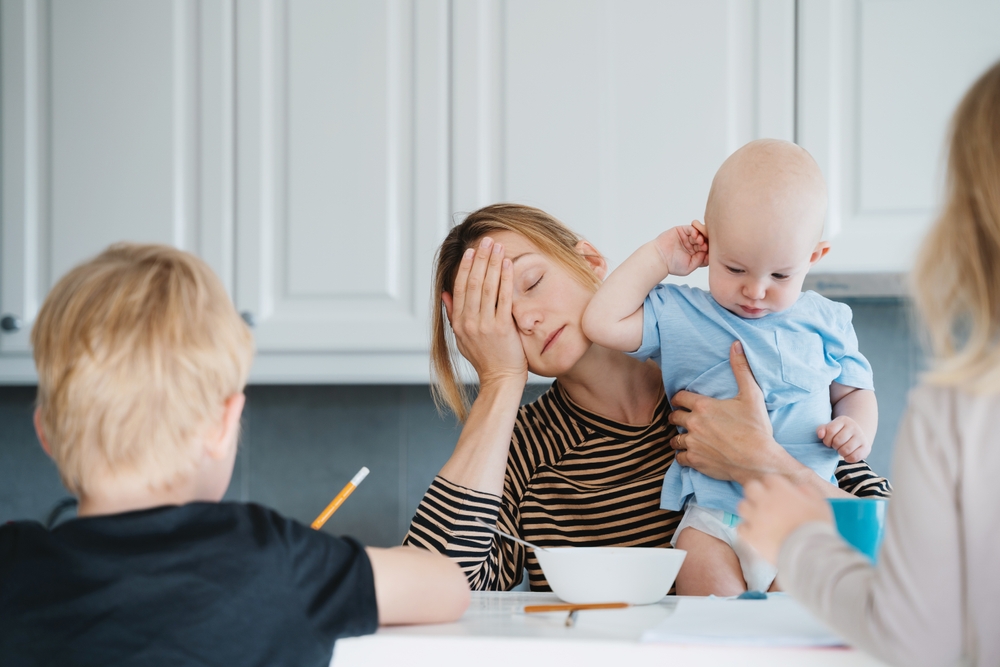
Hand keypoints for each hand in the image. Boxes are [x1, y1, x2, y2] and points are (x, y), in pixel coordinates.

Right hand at [442, 237, 527, 386]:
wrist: (500, 379)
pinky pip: (503, 298)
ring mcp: (485, 325)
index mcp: (458, 323)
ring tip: (497, 247)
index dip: (466, 268)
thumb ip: (453, 315)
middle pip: (473, 283)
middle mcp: (469, 322)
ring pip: (487, 287)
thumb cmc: (484, 359)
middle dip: (481, 259)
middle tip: (487, 240)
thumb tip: (446, 293)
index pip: (460, 288)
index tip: (472, 251)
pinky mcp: (501, 328)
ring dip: (492, 264)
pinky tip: (508, 264)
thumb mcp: (462, 339)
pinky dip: (505, 279)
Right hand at [653, 222, 708, 276]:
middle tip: (705, 246)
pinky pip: (691, 228)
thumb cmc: (672, 265)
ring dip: (701, 237)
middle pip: (703, 241)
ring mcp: (686, 238)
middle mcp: (691, 245)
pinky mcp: (681, 231)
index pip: (706, 250)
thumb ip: (700, 260)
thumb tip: (707, 253)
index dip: (709, 250)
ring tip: (700, 241)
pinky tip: (695, 236)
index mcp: (694, 254)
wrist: (659, 259)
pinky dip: (695, 230)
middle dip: (706, 243)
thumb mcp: (690, 267)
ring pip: (698, 234)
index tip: (709, 253)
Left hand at [668, 341, 775, 481]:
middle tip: (684, 419)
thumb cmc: (756, 428)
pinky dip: (683, 455)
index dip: (680, 399)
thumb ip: (741, 369)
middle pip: (674, 417)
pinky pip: (679, 457)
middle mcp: (693, 423)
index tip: (683, 401)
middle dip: (678, 417)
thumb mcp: (752, 395)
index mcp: (703, 406)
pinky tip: (690, 453)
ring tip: (687, 437)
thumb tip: (736, 344)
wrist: (759, 461)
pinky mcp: (695, 461)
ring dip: (679, 437)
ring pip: (675, 438)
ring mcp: (692, 443)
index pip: (679, 398)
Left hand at [737, 475, 833, 564]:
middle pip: (751, 488)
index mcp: (781, 491)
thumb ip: (807, 491)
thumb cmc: (817, 528)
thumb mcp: (819, 503)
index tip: (779, 492)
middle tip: (764, 501)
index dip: (774, 486)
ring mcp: (755, 518)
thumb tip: (797, 489)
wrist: (810, 553)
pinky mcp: (751, 536)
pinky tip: (756, 532)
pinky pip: (741, 527)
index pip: (769, 479)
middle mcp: (764, 501)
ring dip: (750, 510)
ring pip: (742, 506)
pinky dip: (747, 529)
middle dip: (757, 492)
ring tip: (758, 517)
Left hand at [817, 416, 870, 462]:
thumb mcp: (829, 428)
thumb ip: (821, 430)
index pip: (830, 431)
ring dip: (840, 452)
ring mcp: (861, 437)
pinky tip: (847, 454)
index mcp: (843, 420)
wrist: (855, 436)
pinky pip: (853, 457)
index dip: (826, 439)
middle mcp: (854, 427)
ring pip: (845, 450)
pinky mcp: (866, 447)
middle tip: (836, 445)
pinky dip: (848, 459)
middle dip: (834, 446)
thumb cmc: (838, 433)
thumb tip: (820, 434)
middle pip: (837, 441)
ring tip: (841, 449)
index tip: (828, 441)